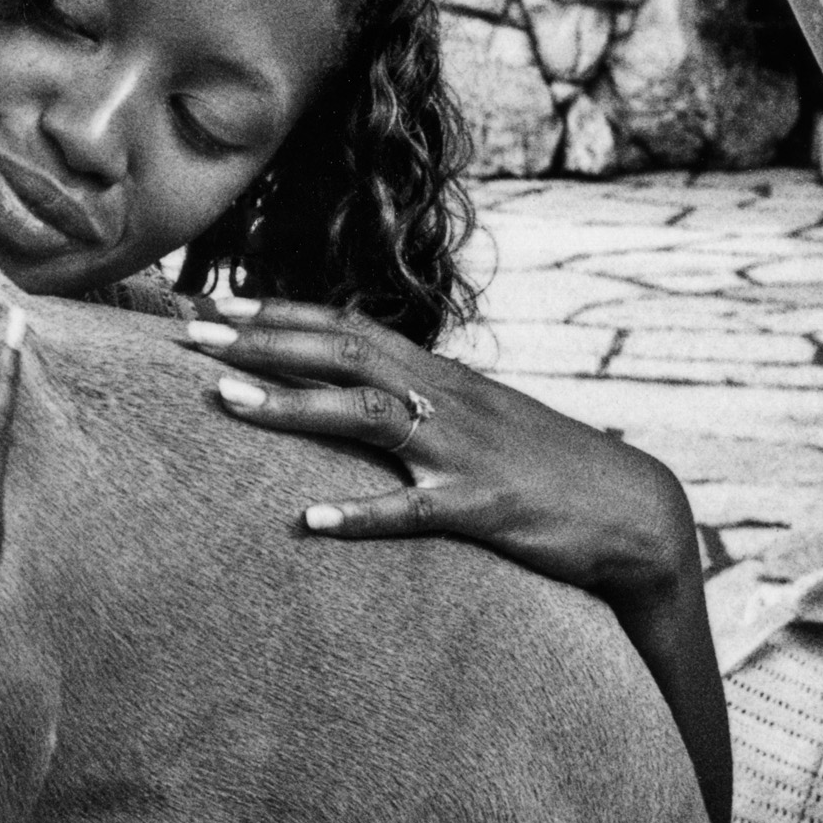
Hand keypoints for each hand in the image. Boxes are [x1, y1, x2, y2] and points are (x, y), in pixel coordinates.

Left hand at [183, 294, 693, 608]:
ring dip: (291, 406)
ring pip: (367, 415)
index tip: (214, 300)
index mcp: (440, 378)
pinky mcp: (485, 508)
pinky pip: (415, 510)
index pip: (348, 326)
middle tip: (187, 335)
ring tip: (224, 401)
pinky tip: (311, 522)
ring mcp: (463, 451)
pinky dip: (362, 514)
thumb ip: (417, 402)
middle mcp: (446, 400)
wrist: (634, 512)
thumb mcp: (475, 422)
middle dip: (261, 340)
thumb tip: (355, 388)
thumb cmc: (543, 469)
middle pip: (343, 351)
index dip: (279, 311)